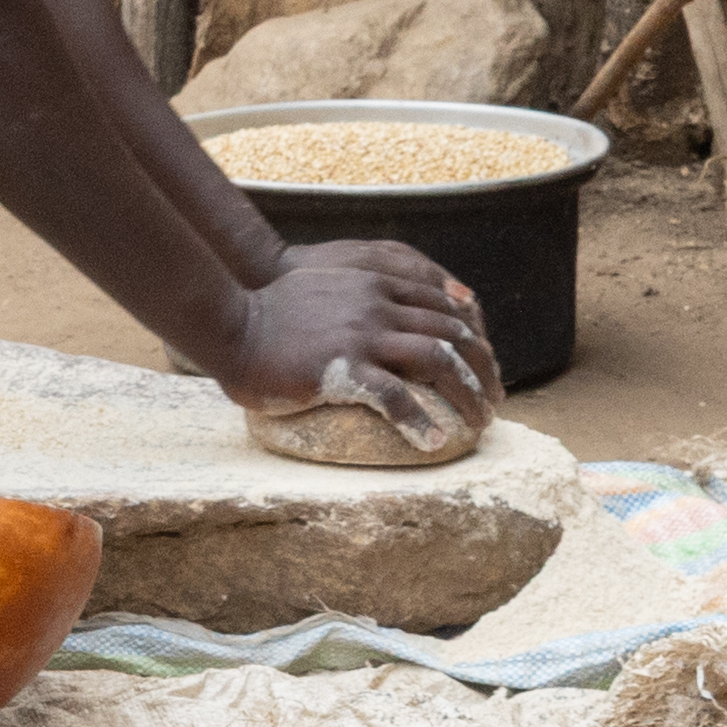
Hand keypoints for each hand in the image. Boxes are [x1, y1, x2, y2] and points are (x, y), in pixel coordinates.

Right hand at [215, 239, 497, 455]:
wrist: (230, 322)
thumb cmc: (269, 311)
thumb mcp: (325, 284)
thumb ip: (360, 290)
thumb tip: (385, 316)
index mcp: (376, 283)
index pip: (446, 304)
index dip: (475, 336)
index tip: (487, 365)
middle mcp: (378, 304)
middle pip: (454, 332)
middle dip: (484, 368)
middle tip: (495, 401)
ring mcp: (363, 334)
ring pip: (439, 361)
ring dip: (468, 394)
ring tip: (480, 423)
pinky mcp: (343, 368)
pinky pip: (396, 398)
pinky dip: (420, 422)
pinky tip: (433, 443)